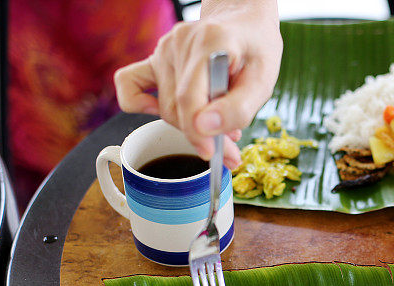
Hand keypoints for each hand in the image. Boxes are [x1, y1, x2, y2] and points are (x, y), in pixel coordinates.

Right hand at [114, 0, 281, 168]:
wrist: (244, 24)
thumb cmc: (256, 50)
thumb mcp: (264, 81)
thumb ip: (238, 108)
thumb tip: (204, 129)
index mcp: (211, 42)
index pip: (189, 98)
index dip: (198, 133)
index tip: (212, 153)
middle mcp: (181, 42)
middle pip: (176, 107)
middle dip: (201, 135)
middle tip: (230, 148)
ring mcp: (164, 49)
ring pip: (164, 106)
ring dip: (189, 125)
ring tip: (219, 125)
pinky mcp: (155, 57)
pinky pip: (129, 84)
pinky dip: (141, 105)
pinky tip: (162, 113)